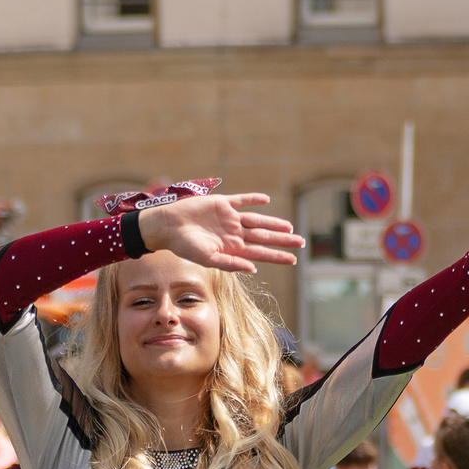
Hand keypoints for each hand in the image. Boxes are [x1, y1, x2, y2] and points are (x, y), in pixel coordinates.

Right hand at [137, 193, 306, 272]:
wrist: (166, 226)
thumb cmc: (183, 246)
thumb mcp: (207, 259)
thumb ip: (230, 264)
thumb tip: (254, 268)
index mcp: (232, 248)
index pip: (260, 253)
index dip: (277, 256)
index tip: (294, 259)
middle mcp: (234, 233)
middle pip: (263, 237)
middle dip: (282, 240)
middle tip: (302, 242)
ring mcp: (229, 218)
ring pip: (257, 220)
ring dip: (273, 222)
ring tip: (290, 227)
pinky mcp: (221, 203)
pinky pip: (241, 200)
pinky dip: (253, 199)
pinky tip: (266, 200)